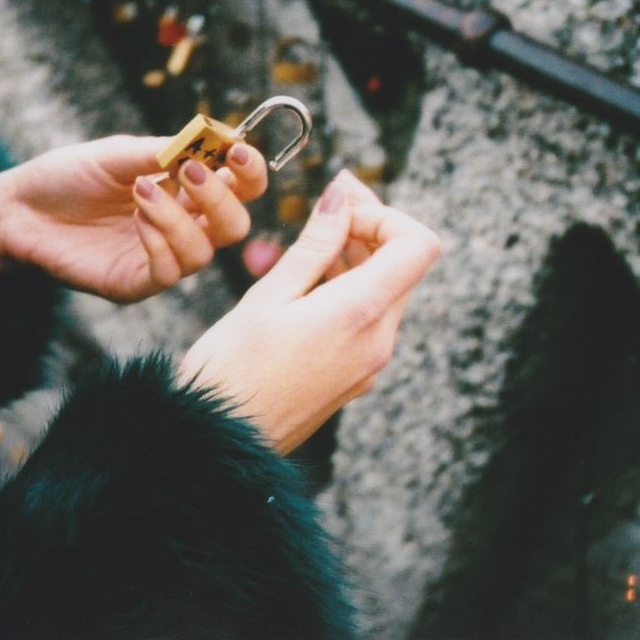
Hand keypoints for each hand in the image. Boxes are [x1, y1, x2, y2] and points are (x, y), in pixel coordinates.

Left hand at [0, 135, 268, 301]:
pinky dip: (160, 242)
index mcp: (186, 190)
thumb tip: (213, 139)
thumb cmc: (66, 176)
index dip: (250, 171)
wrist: (16, 208)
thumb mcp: (118, 154)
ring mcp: (160, 257)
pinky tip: (136, 220)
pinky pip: (169, 273)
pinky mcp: (134, 283)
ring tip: (142, 191)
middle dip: (222, 198)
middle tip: (188, 172)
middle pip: (235, 225)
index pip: (241, 187)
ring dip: (180, 218)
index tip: (236, 151)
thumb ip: (164, 151)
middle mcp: (182, 225)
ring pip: (205, 252)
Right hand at [179, 170, 440, 453]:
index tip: (341, 211)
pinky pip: (369, 319)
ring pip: (386, 291)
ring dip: (358, 256)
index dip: (386, 216)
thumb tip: (342, 197)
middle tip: (330, 200)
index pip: (419, 245)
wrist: (220, 441)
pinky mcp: (355, 376)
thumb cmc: (232, 369)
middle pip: (404, 265)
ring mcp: (370, 362)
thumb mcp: (268, 296)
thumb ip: (314, 244)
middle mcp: (379, 340)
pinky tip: (312, 278)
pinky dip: (350, 288)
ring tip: (314, 235)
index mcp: (361, 313)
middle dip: (369, 227)